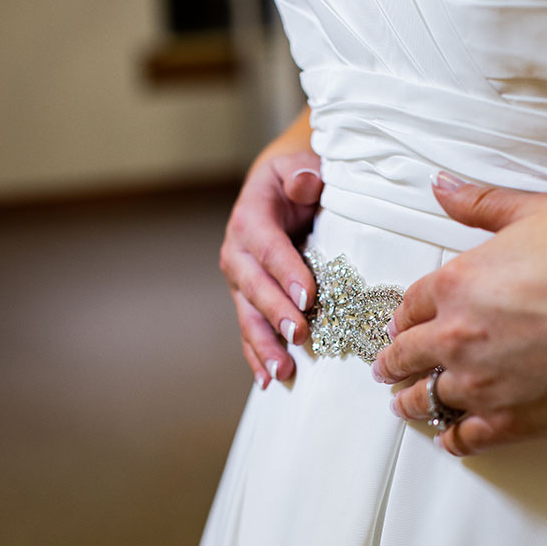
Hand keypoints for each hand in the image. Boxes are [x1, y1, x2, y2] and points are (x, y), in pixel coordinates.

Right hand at [219, 149, 323, 388]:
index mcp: (251, 218)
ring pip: (248, 316)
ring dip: (264, 345)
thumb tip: (305, 182)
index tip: (308, 296)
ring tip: (283, 371)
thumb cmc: (296, 180)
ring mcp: (240, 280)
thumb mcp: (300, 165)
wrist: (274, 191)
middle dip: (275, 313)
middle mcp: (238, 252)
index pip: (269, 247)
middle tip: (299, 335)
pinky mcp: (247, 299)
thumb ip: (303, 173)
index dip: (286, 271)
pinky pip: (250, 330)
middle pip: (254, 287)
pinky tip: (268, 380)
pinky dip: (257, 355)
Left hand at [372, 172, 546, 454]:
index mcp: (457, 284)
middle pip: (406, 357)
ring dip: (411, 402)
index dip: (402, 318)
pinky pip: (465, 438)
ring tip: (405, 405)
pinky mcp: (511, 421)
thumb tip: (442, 186)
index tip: (399, 326)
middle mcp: (458, 337)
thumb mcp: (535, 212)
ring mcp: (482, 384)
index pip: (410, 306)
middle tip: (387, 369)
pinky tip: (448, 439)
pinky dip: (451, 440)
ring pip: (426, 400)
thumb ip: (480, 204)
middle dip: (393, 363)